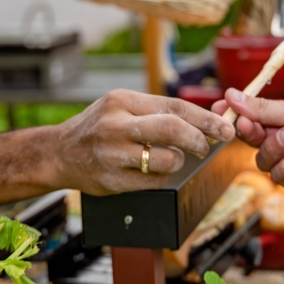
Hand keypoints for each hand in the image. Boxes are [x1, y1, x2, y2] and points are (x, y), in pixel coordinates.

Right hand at [56, 89, 235, 195]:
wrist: (58, 152)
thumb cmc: (99, 128)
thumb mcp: (122, 107)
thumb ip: (158, 111)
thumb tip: (207, 120)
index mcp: (122, 101)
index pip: (174, 106)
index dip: (205, 118)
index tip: (225, 128)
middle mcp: (115, 124)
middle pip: (171, 129)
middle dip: (198, 140)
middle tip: (206, 147)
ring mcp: (111, 153)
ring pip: (165, 160)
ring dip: (178, 162)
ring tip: (171, 159)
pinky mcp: (111, 180)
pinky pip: (153, 182)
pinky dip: (162, 178)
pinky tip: (152, 172)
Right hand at [214, 89, 283, 200]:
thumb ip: (264, 109)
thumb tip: (232, 95)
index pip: (256, 116)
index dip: (238, 114)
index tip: (220, 109)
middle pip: (254, 138)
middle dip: (250, 131)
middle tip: (249, 126)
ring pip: (263, 159)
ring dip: (275, 148)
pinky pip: (280, 176)